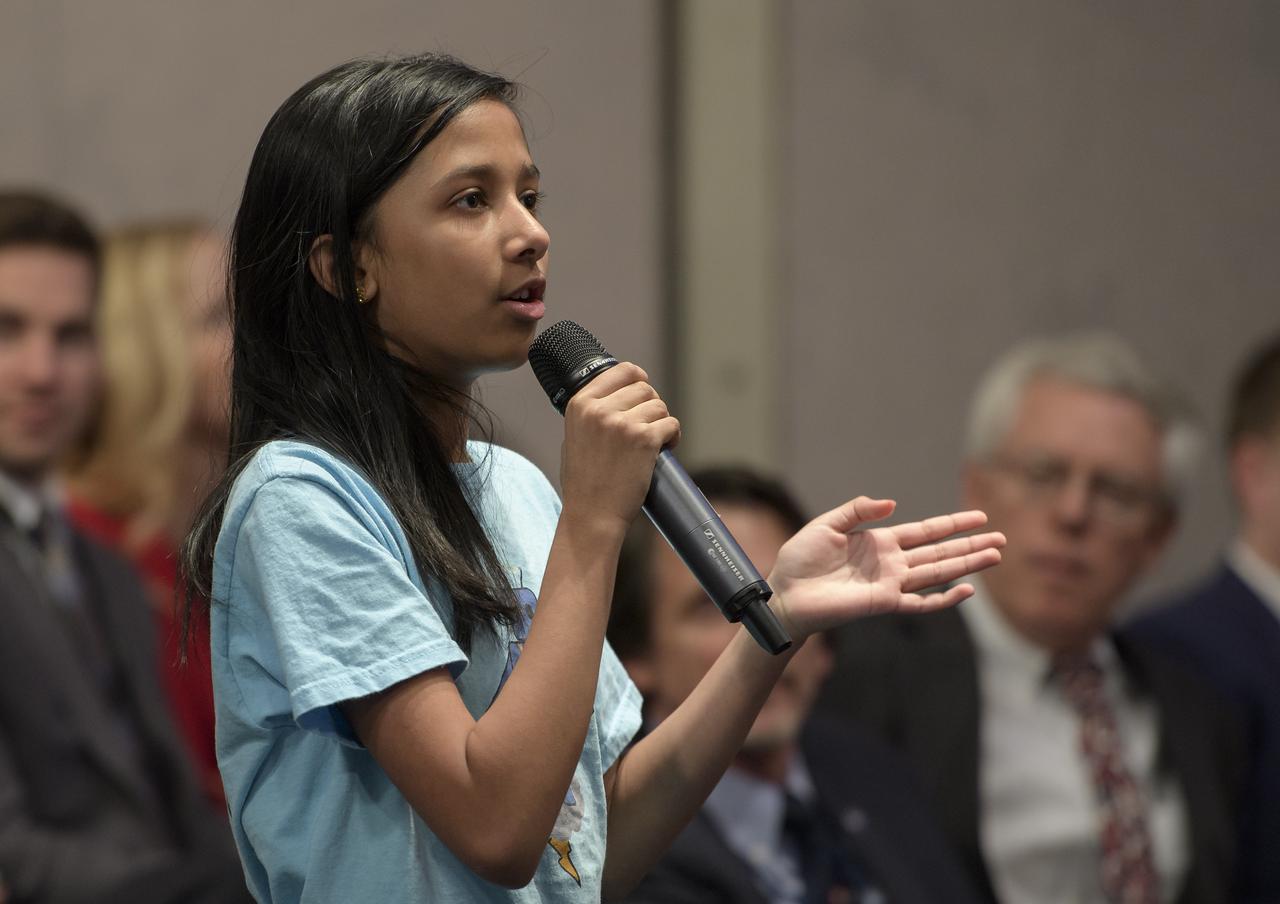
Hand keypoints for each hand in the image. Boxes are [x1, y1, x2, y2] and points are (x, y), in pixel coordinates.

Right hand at [558, 362, 680, 538]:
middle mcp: (600, 410)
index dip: (638, 378)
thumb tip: (615, 395)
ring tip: (655, 442)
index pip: (621, 370)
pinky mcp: (644, 440)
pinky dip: (673, 437)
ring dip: (662, 422)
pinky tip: (664, 449)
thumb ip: (591, 414)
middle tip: (648, 426)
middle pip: (644, 388)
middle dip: (651, 406)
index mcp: (580, 404)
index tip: (643, 387)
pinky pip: (671, 425)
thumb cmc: (584, 482)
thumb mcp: (574, 437)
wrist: (592, 515)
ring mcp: (623, 424)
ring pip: (660, 406)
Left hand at [769, 497, 1004, 639]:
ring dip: (967, 565)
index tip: (979, 517)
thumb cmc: (800, 560)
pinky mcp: (884, 603)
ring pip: (938, 573)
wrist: (786, 594)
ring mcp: (891, 584)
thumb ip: (857, 510)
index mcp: (879, 541)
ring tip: (995, 556)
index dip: (952, 524)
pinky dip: (944, 599)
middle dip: (970, 545)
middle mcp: (891, 563)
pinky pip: (921, 603)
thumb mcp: (826, 525)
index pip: (925, 531)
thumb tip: (891, 503)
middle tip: (1001, 539)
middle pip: (940, 551)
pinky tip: (966, 590)